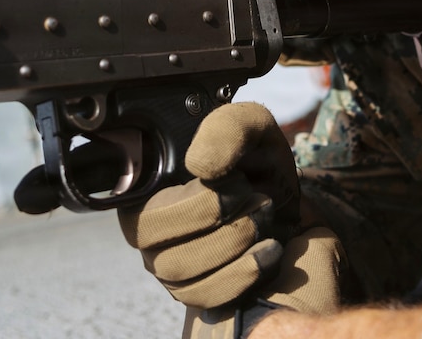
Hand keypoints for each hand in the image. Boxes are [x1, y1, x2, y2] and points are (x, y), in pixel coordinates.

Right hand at [118, 102, 341, 312]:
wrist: (285, 198)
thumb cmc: (257, 159)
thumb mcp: (249, 126)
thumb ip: (225, 130)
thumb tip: (199, 167)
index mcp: (144, 187)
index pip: (136, 202)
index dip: (188, 199)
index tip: (237, 180)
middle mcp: (145, 229)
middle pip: (152, 240)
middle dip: (213, 218)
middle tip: (256, 197)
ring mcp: (166, 264)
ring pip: (178, 271)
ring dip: (232, 242)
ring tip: (265, 216)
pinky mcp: (194, 292)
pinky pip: (204, 296)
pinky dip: (242, 274)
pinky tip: (269, 250)